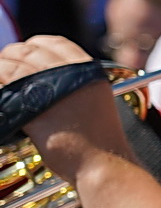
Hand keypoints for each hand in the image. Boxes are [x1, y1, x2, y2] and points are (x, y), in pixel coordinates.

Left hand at [0, 36, 129, 182]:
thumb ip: (72, 85)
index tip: (23, 51)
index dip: (34, 44)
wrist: (104, 164)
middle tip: (2, 66)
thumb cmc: (98, 142)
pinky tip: (0, 95)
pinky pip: (5, 89)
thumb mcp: (94, 101)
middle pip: (29, 51)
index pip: (55, 43)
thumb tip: (42, 78)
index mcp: (88, 71)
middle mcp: (70, 75)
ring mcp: (52, 90)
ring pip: (12, 67)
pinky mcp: (33, 108)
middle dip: (9, 56)